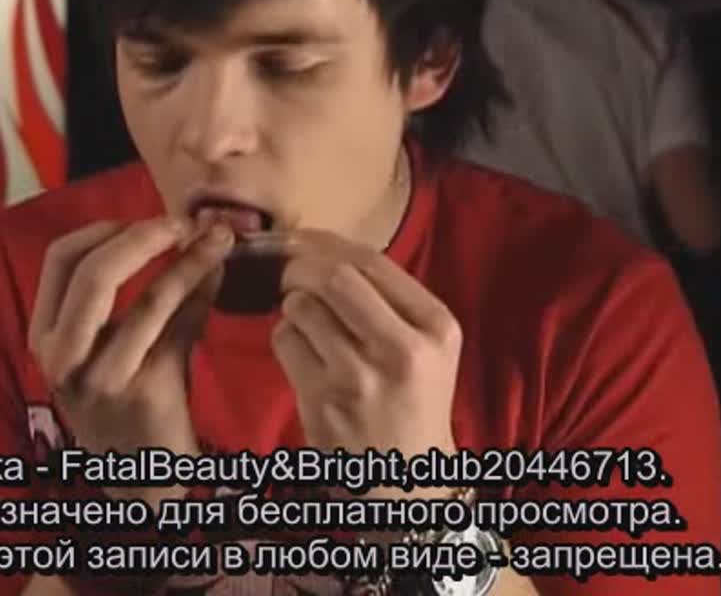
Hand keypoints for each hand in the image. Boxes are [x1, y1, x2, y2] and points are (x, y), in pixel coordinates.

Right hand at [27, 217, 234, 504]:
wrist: (141, 472)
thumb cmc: (125, 397)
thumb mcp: (113, 344)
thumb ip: (143, 291)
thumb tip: (191, 232)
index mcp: (45, 335)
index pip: (60, 258)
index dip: (105, 229)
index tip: (146, 222)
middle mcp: (63, 357)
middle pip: (94, 273)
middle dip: (143, 237)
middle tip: (182, 224)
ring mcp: (102, 378)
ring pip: (147, 300)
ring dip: (189, 261)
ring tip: (218, 240)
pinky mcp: (146, 391)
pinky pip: (178, 327)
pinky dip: (202, 293)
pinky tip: (218, 276)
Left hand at [269, 229, 461, 493]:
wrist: (407, 481)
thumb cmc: (414, 400)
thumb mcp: (428, 346)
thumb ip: (387, 296)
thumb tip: (319, 243)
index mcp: (437, 327)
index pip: (371, 261)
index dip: (325, 243)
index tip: (299, 240)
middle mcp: (404, 349)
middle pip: (332, 276)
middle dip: (299, 267)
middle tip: (287, 272)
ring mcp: (360, 377)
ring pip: (301, 306)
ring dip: (293, 308)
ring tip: (310, 328)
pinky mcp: (323, 401)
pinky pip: (284, 340)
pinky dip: (285, 339)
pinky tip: (305, 357)